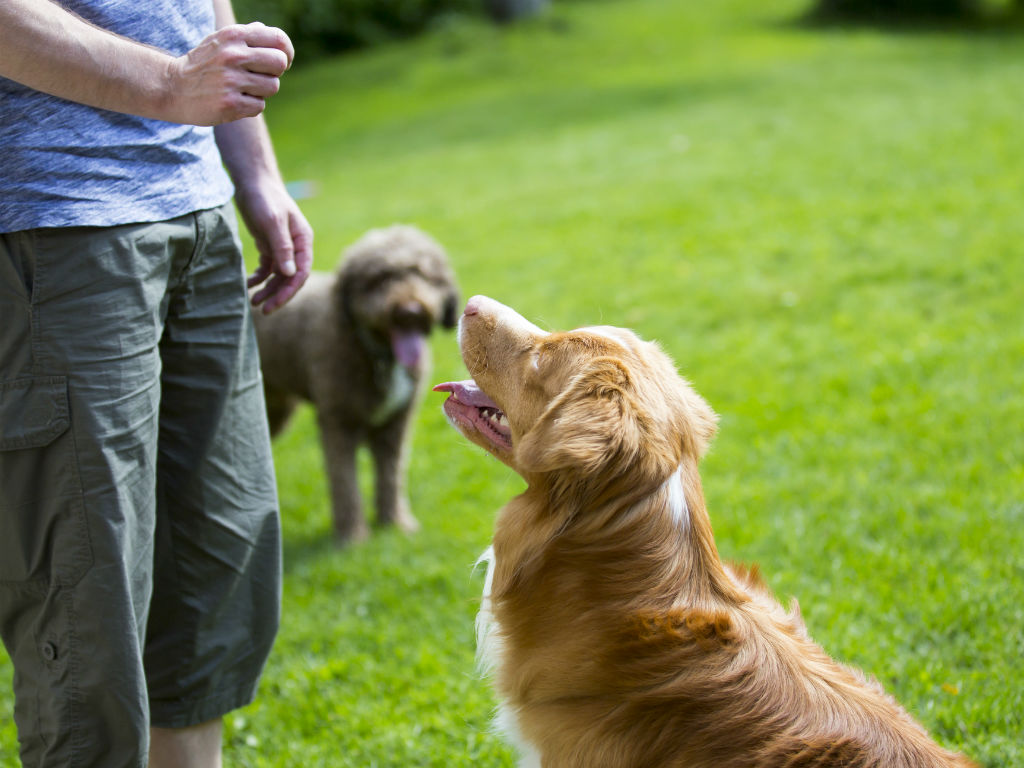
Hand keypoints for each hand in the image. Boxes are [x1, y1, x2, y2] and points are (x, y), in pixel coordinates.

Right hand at [165, 22, 293, 125]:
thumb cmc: (203, 64)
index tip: (282, 61)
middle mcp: (233, 55)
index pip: (278, 39)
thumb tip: (273, 37)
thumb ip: (247, 37)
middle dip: (274, 72)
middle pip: (279, 63)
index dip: (286, 52)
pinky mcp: (230, 104)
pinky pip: (259, 106)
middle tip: (260, 77)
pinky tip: (234, 101)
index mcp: (233, 36)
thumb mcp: (220, 41)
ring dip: (261, 91)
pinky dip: (250, 106)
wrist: (172, 88)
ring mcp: (231, 81)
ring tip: (242, 89)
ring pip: (272, 87)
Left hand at [237, 181, 312, 313]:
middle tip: (262, 309)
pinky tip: (249, 284)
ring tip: (253, 301)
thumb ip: (282, 247)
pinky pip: (267, 268)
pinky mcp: (269, 245)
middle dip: (277, 294)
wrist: (252, 182)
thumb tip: (289, 274)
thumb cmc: (265, 198)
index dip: (289, 290)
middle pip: (290, 277)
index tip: (274, 304)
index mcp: (303, 241)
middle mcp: (295, 246)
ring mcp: (282, 247)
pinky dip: (259, 278)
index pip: (301, 272)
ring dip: (268, 289)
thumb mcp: (272, 222)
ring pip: (278, 275)